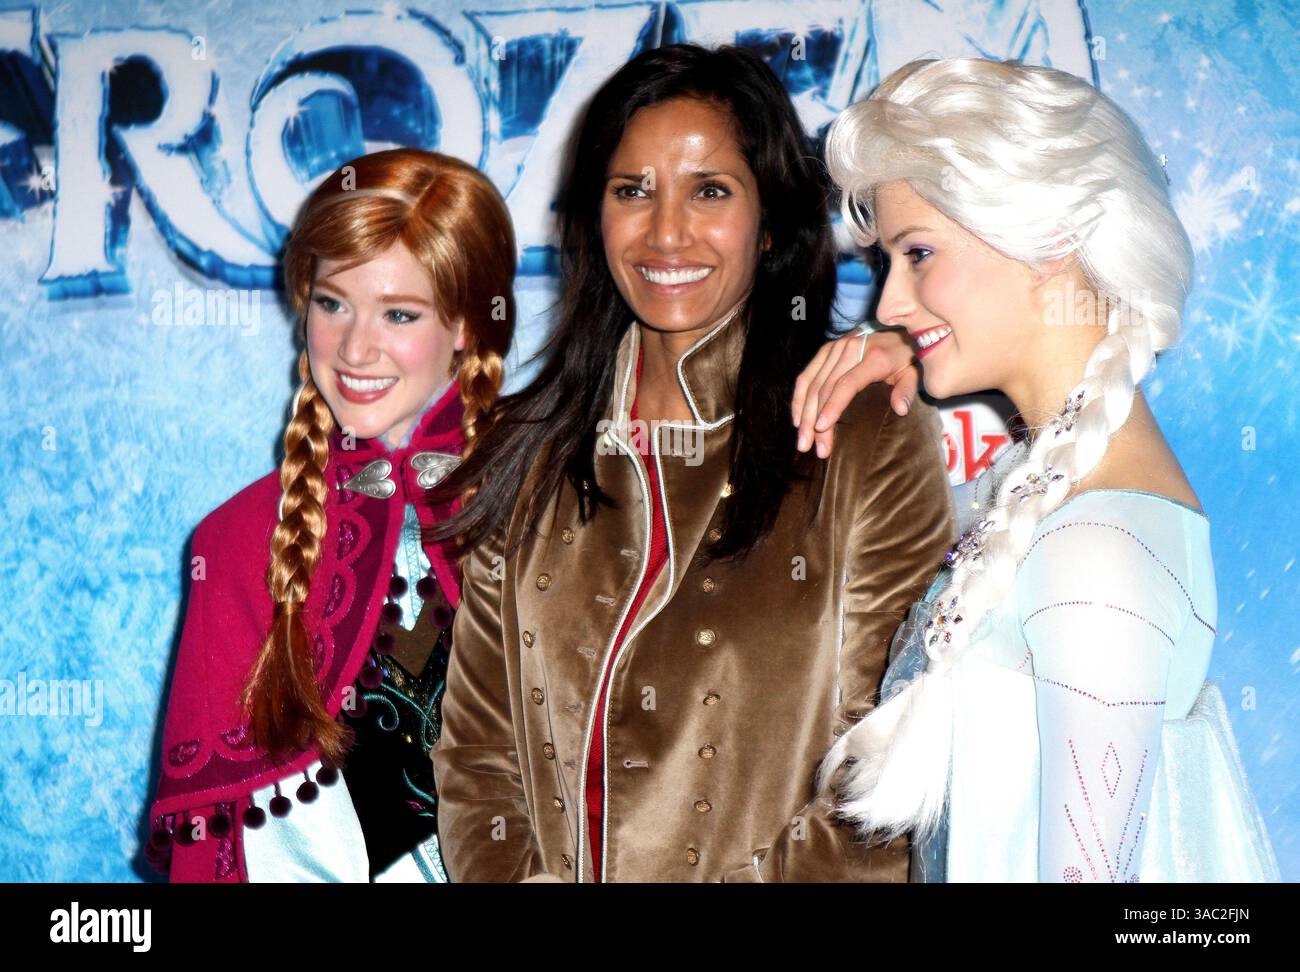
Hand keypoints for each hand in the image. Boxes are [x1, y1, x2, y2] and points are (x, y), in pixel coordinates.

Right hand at [791, 327, 919, 457]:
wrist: (896, 334)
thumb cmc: (905, 360)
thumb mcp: (913, 373)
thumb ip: (907, 390)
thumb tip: (900, 410)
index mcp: (873, 357)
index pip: (847, 384)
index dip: (832, 406)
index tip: (822, 428)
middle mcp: (850, 349)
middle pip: (825, 388)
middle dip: (815, 420)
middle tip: (812, 448)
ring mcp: (834, 348)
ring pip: (812, 384)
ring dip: (804, 415)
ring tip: (803, 441)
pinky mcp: (825, 351)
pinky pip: (806, 376)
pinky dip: (799, 399)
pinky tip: (798, 420)